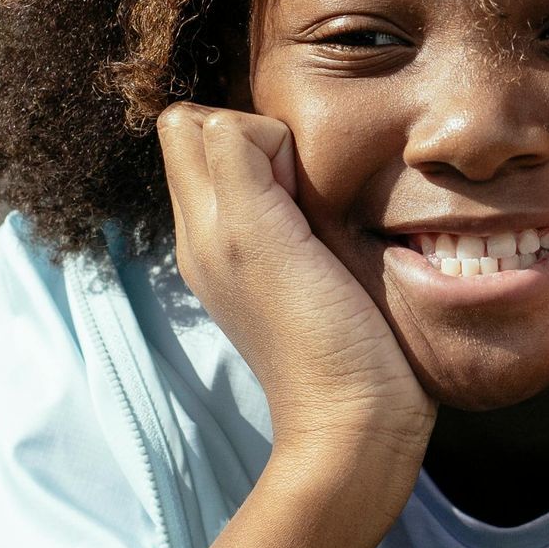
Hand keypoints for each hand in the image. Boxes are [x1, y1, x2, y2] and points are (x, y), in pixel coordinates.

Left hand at [159, 104, 432, 486]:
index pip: (190, 123)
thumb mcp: (261, 236)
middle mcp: (213, 237)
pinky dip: (308, 203)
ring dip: (288, 171)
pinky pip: (284, 208)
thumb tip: (251, 129)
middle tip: (302, 186)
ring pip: (250, 171)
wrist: (358, 424)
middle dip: (259, 138)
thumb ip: (238, 164)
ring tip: (320, 212)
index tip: (287, 173)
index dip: (245, 126)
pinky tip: (333, 235)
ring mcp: (251, 259)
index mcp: (201, 223)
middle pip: (211, 140)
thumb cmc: (316, 336)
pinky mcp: (291, 277)